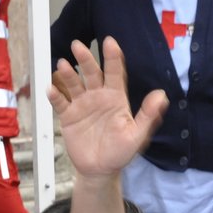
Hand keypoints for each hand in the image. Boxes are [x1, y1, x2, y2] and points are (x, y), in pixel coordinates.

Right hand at [49, 37, 167, 179]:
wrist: (100, 170)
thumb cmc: (120, 153)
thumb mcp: (137, 136)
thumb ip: (147, 115)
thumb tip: (161, 95)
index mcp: (115, 98)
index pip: (114, 73)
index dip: (112, 57)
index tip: (109, 42)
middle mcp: (98, 97)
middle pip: (91, 73)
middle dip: (85, 59)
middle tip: (78, 45)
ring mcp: (82, 105)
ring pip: (74, 84)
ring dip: (68, 74)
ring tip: (63, 65)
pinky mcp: (68, 116)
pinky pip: (60, 103)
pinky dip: (55, 96)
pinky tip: (51, 89)